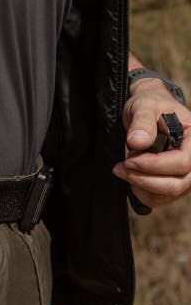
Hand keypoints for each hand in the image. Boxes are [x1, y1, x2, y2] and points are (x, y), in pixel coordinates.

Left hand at [114, 77, 190, 207]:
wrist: (147, 110)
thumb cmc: (149, 105)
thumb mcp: (144, 105)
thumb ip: (142, 122)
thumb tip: (138, 142)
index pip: (183, 163)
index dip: (153, 165)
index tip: (128, 160)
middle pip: (177, 184)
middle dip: (143, 179)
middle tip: (120, 166)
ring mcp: (186, 173)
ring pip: (168, 194)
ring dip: (141, 187)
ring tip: (123, 169)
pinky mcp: (173, 182)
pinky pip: (160, 199)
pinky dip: (142, 193)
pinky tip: (131, 178)